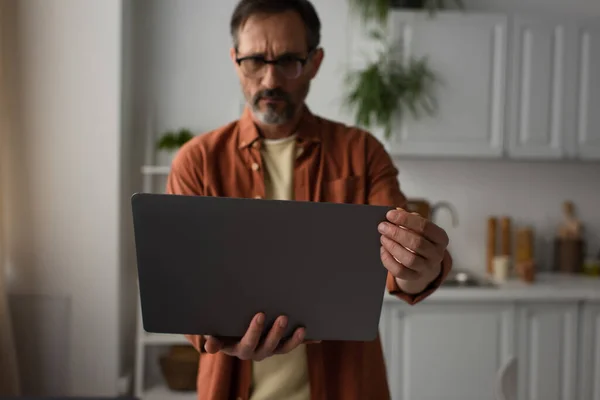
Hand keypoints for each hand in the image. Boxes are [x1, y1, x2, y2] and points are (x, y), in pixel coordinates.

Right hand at [203, 313, 317, 360]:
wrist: (230, 337)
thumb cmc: (222, 331)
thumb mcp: (216, 335)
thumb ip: (213, 339)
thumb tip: (209, 346)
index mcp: (241, 349)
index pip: (248, 342)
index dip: (254, 331)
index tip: (259, 314)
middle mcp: (257, 352)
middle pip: (268, 346)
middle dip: (276, 332)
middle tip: (282, 317)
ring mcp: (270, 350)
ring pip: (283, 348)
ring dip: (293, 340)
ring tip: (301, 328)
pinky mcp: (281, 346)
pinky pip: (293, 345)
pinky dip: (306, 341)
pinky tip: (318, 336)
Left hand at [378, 208, 448, 293]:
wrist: (424, 265)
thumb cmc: (419, 241)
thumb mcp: (419, 229)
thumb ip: (410, 219)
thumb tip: (396, 211)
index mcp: (441, 238)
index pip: (425, 227)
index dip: (406, 219)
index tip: (390, 214)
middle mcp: (437, 254)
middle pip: (417, 243)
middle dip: (397, 233)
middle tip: (382, 227)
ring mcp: (427, 268)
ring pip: (409, 259)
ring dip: (393, 246)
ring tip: (383, 238)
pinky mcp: (415, 277)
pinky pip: (400, 271)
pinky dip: (388, 260)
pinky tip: (383, 250)